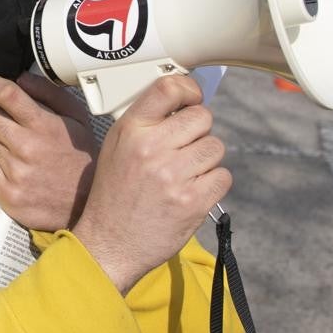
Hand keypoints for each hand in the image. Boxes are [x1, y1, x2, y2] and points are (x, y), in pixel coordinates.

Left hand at [0, 73, 96, 232]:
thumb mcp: (77, 119)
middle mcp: (27, 148)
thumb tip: (20, 78)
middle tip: (10, 124)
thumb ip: (49, 94)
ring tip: (22, 153)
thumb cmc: (81, 157)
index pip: (7, 94)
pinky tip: (16, 171)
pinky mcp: (8, 195)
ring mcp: (16, 173)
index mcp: (44, 126)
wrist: (87, 203)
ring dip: (0, 143)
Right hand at [72, 75, 230, 294]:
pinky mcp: (193, 201)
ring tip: (185, 174)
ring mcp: (174, 175)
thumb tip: (185, 103)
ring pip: (216, 147)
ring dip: (206, 160)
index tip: (193, 98)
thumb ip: (147, 123)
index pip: (169, 88)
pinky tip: (192, 192)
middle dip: (199, 132)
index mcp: (132, 130)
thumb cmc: (115, 193)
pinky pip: (222, 176)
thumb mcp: (117, 147)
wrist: (110, 243)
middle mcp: (152, 148)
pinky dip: (213, 184)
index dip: (189, 89)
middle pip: (203, 118)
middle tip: (184, 149)